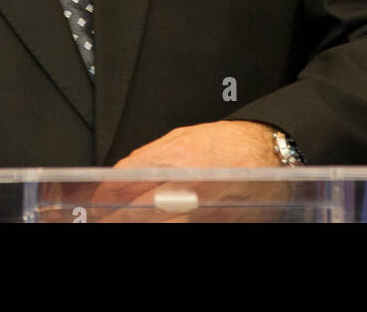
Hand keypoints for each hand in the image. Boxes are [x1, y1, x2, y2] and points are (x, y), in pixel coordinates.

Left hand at [62, 122, 282, 222]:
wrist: (270, 153)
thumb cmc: (229, 143)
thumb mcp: (182, 137)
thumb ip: (150, 157)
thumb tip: (121, 175)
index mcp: (170, 159)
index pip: (120, 184)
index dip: (102, 198)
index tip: (95, 206)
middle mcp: (181, 187)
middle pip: (132, 211)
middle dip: (116, 219)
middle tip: (105, 222)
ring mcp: (196, 211)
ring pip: (154, 225)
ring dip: (138, 223)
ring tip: (127, 223)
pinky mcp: (211, 223)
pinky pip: (179, 229)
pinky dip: (166, 226)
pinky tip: (159, 223)